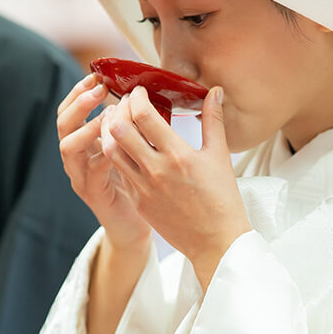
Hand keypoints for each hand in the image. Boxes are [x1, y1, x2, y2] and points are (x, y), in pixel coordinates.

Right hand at [57, 73, 151, 249]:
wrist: (135, 224)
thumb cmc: (138, 181)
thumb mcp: (132, 146)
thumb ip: (132, 122)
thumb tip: (145, 91)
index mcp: (85, 142)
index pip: (70, 109)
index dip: (79, 92)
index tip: (97, 76)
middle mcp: (77, 157)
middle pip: (62, 123)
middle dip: (78, 103)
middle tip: (99, 89)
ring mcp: (81, 176)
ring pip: (68, 147)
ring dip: (85, 128)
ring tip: (105, 116)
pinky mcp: (93, 194)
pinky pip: (91, 171)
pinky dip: (103, 156)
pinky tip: (118, 147)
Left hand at [100, 85, 250, 287]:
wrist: (216, 242)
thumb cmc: (222, 198)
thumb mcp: (220, 156)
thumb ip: (213, 120)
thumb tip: (214, 91)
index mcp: (178, 155)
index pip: (144, 116)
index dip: (136, 97)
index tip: (139, 91)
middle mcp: (156, 170)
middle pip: (119, 130)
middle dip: (117, 110)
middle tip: (124, 104)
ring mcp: (143, 188)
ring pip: (111, 151)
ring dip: (110, 132)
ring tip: (118, 122)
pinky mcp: (138, 201)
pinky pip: (119, 172)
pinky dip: (117, 155)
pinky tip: (124, 147)